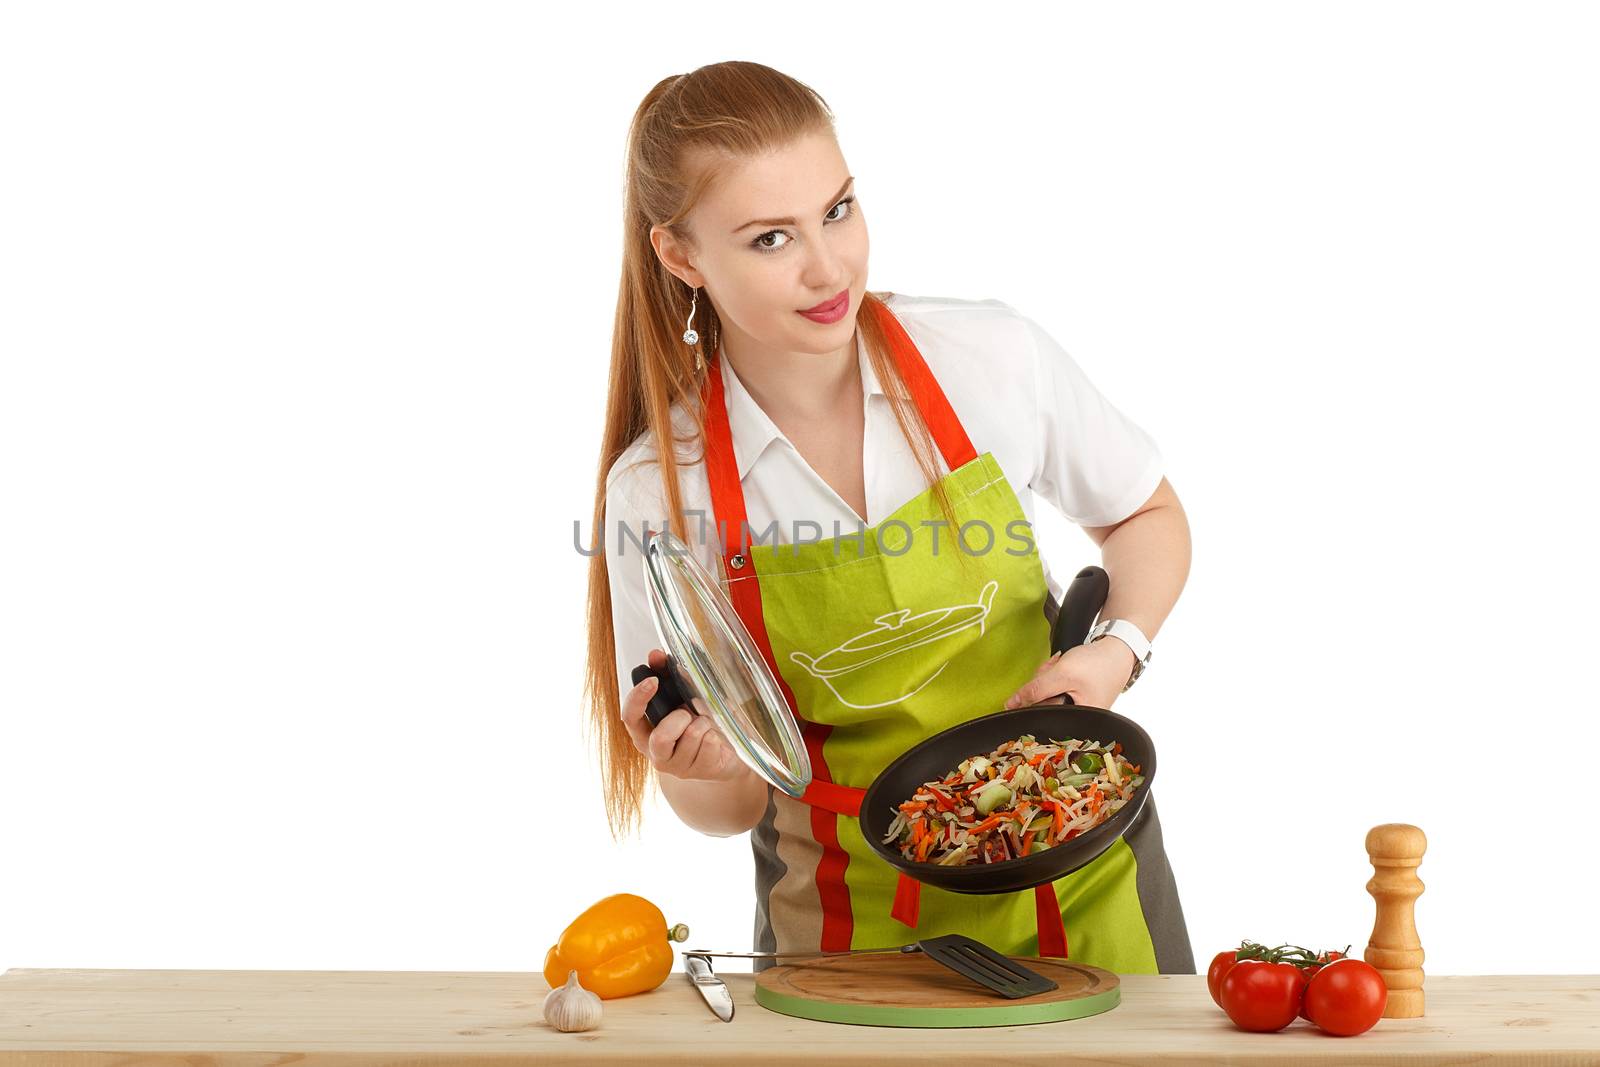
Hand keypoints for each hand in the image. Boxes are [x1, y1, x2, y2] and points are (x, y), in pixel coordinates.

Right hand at [620, 648, 747, 782]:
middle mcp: (657, 754)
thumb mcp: (682, 698)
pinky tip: (717, 738)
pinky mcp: (700, 771)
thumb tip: (656, 654)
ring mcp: (678, 766)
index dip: (638, 697)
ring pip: (692, 736)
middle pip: (660, 738)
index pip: (630, 716)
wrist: (723, 755)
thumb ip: (667, 676)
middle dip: (680, 719)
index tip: (653, 680)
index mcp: (645, 733)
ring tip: (707, 725)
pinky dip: (717, 734)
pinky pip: (710, 744)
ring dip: (704, 723)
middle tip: (689, 713)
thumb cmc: (698, 723)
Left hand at [1001, 637, 1136, 710]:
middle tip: (1052, 669)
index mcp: (1080, 722)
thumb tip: (1012, 704)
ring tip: (1059, 665)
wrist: (1117, 649)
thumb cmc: (1098, 663)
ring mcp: (1077, 709)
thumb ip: (1036, 690)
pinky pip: (1056, 692)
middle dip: (1042, 685)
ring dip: (1047, 678)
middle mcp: (1080, 720)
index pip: (1044, 719)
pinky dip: (1054, 678)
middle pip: (1044, 708)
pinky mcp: (1076, 699)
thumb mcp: (1062, 675)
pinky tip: (1061, 667)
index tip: (1037, 684)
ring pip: (1048, 698)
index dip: (1033, 702)